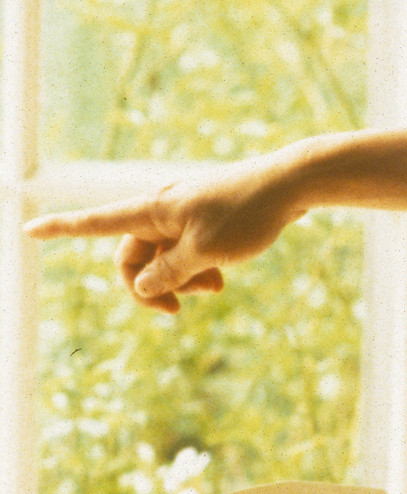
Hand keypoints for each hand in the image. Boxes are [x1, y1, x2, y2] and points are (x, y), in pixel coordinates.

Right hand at [22, 147, 310, 314]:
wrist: (292, 184)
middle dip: (149, 286)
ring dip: (181, 280)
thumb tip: (145, 286)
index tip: (28, 230)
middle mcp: (161, 210)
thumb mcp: (206, 252)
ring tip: (215, 287)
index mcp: (151, 210)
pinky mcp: (207, 220)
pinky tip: (221, 279)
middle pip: (133, 258)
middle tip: (179, 309)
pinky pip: (187, 252)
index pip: (95, 222)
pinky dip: (198, 268)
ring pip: (164, 258)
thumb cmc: (249, 213)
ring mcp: (184, 215)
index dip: (61, 229)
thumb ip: (171, 273)